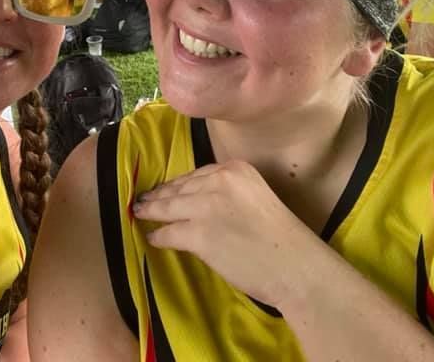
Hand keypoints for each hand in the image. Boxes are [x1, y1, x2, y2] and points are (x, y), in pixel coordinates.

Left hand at [133, 160, 321, 307]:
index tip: (166, 189)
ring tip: (140, 213)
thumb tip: (196, 204)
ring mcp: (206, 206)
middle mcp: (219, 181)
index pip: (197, 175)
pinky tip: (153, 237)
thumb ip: (229, 194)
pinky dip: (158, 236)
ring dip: (151, 211)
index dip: (178, 184)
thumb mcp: (255, 197)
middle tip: (143, 199)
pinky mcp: (198, 234)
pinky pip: (168, 232)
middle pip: (180, 188)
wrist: (294, 265)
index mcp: (236, 169)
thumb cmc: (280, 239)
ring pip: (168, 207)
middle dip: (159, 195)